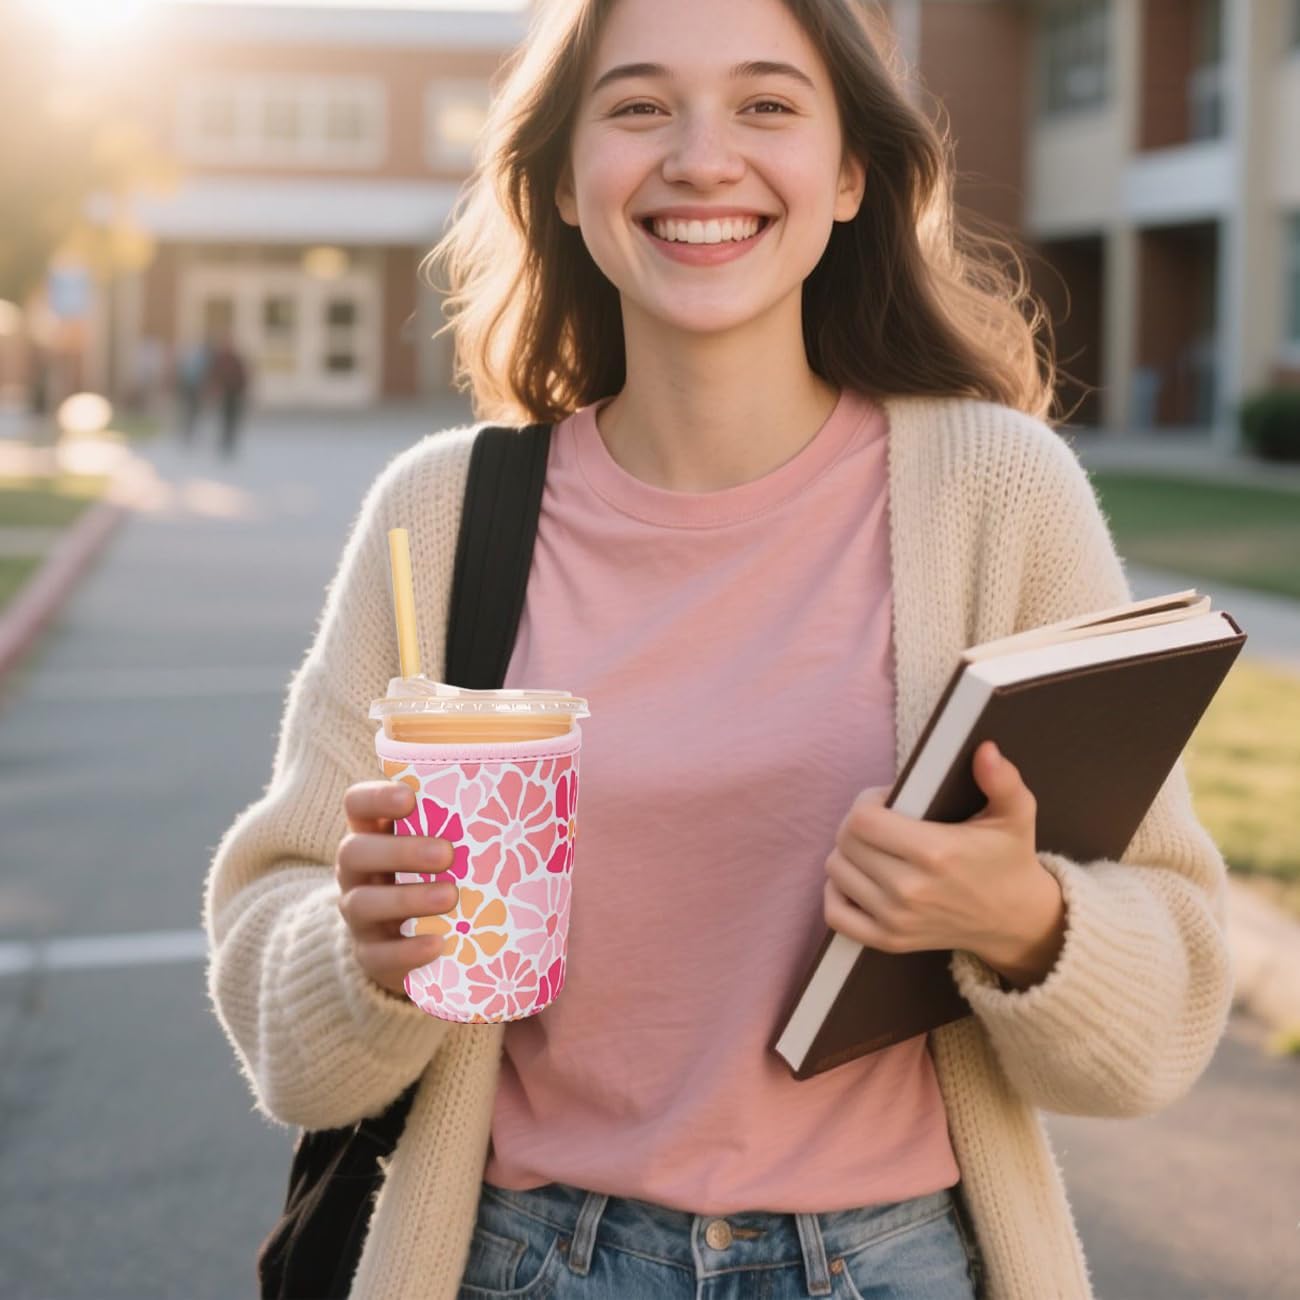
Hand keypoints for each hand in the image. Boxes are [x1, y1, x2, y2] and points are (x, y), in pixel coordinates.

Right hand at [336, 781, 459, 996]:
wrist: (430, 942)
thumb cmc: (449, 874)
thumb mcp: (453, 846)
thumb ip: (473, 824)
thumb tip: (541, 802)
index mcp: (374, 832)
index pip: (357, 804)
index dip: (376, 797)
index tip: (410, 797)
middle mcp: (357, 871)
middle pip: (354, 852)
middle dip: (400, 851)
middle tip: (448, 854)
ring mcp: (358, 914)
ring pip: (363, 903)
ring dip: (408, 899)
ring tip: (451, 897)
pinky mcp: (370, 954)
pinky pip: (378, 955)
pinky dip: (408, 950)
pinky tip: (439, 943)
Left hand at [823, 741, 1062, 977]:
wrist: (1014, 920)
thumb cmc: (1007, 859)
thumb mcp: (1015, 813)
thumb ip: (1001, 779)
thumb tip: (985, 750)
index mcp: (936, 853)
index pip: (862, 819)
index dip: (868, 801)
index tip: (889, 801)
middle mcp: (910, 890)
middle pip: (845, 842)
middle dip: (857, 823)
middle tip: (882, 821)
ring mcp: (896, 920)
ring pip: (836, 871)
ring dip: (848, 853)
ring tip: (876, 847)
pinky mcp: (888, 941)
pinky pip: (835, 914)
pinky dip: (837, 892)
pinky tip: (860, 877)